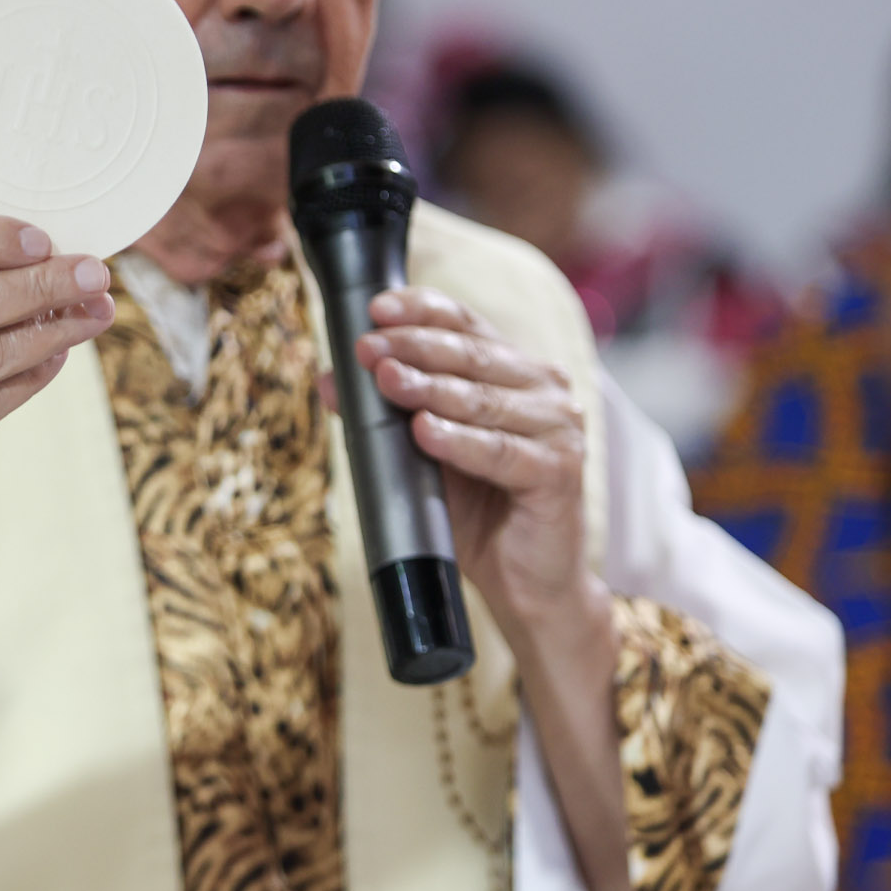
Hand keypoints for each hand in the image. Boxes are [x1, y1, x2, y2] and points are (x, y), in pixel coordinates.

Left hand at [354, 286, 596, 636]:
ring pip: (483, 399)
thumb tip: (329, 381)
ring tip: (386, 381)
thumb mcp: (420, 454)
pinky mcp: (561, 471)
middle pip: (471, 355)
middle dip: (412, 347)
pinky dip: (460, 441)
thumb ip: (384, 415)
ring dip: (430, 388)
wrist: (524, 581)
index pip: (465, 324)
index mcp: (513, 370)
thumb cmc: (475, 509)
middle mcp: (543, 387)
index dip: (420, 311)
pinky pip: (500, 452)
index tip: (375, 309)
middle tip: (366, 348)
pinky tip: (426, 431)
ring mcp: (559, 427)